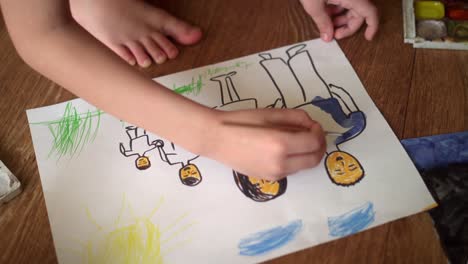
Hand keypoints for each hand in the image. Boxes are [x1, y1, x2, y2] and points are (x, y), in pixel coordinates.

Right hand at [204, 108, 325, 180]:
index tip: (313, 124)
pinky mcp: (268, 178)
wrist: (216, 139)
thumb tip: (311, 125)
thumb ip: (296, 117)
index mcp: (281, 144)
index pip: (314, 143)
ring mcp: (274, 174)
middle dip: (319, 146)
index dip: (318, 132)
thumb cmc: (240, 121)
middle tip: (313, 134)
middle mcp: (281, 164)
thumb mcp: (270, 113)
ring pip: (303, 166)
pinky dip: (294, 160)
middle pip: (314, 160)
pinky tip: (283, 149)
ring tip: (296, 139)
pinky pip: (290, 170)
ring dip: (307, 154)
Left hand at [300, 0, 378, 40]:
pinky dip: (336, 9)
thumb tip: (328, 38)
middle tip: (334, 35)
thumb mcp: (314, 6)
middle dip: (348, 26)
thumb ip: (322, 22)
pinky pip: (343, 0)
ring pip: (350, 7)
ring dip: (340, 18)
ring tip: (326, 23)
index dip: (372, 26)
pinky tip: (324, 13)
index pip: (370, 13)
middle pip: (359, 13)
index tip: (367, 37)